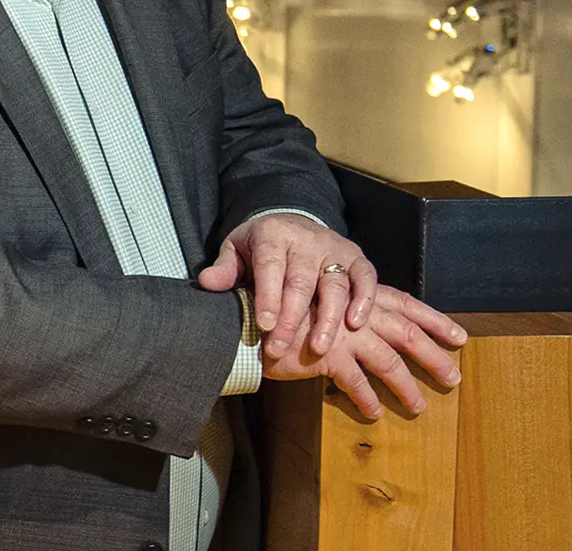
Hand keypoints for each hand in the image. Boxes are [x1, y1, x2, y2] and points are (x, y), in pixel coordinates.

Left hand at [198, 212, 374, 358]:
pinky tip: (355, 324)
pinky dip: (364, 300)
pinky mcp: (356, 259)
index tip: (262, 325)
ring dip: (328, 318)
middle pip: (301, 281)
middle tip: (278, 349)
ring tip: (319, 348)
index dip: (268, 296)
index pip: (270, 265)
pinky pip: (365, 278)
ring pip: (335, 284)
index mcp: (273, 234)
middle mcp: (307, 240)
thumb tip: (206, 283)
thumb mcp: (237, 249)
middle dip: (291, 318)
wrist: (293, 223)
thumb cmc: (260, 245)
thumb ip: (225, 268)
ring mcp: (335, 249)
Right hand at [261, 284, 466, 418]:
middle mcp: (356, 312)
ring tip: (418, 406)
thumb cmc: (284, 308)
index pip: (405, 305)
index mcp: (358, 296)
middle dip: (433, 355)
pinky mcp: (326, 356)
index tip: (459, 336)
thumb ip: (345, 314)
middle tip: (454, 377)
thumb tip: (367, 329)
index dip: (434, 320)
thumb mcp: (321, 304)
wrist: (250, 315)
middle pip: (406, 333)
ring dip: (406, 386)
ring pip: (388, 361)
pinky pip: (355, 383)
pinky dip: (367, 400)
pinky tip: (373, 414)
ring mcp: (343, 334)